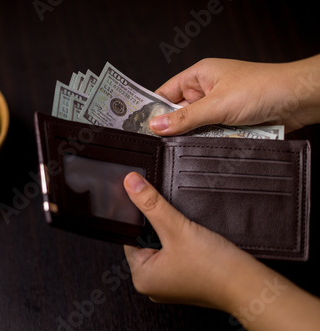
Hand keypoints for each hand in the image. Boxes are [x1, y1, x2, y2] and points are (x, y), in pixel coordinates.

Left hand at [123, 172, 266, 310]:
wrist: (249, 285)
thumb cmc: (215, 267)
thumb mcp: (176, 228)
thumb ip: (151, 204)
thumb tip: (131, 183)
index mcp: (141, 278)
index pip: (130, 238)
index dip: (139, 219)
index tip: (146, 203)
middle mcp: (153, 284)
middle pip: (146, 242)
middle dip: (158, 227)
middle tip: (173, 221)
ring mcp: (171, 284)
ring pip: (164, 247)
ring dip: (173, 234)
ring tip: (186, 231)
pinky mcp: (187, 280)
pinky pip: (177, 255)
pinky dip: (183, 244)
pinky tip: (194, 239)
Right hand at [150, 56, 319, 134]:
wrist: (299, 100)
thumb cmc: (264, 88)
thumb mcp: (217, 104)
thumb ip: (185, 118)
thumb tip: (157, 126)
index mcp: (199, 75)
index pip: (165, 92)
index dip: (152, 108)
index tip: (141, 126)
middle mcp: (207, 90)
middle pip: (179, 113)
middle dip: (176, 127)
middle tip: (167, 141)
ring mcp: (219, 107)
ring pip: (195, 127)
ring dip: (196, 135)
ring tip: (196, 140)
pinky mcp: (230, 122)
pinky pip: (211, 135)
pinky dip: (210, 141)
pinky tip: (211, 144)